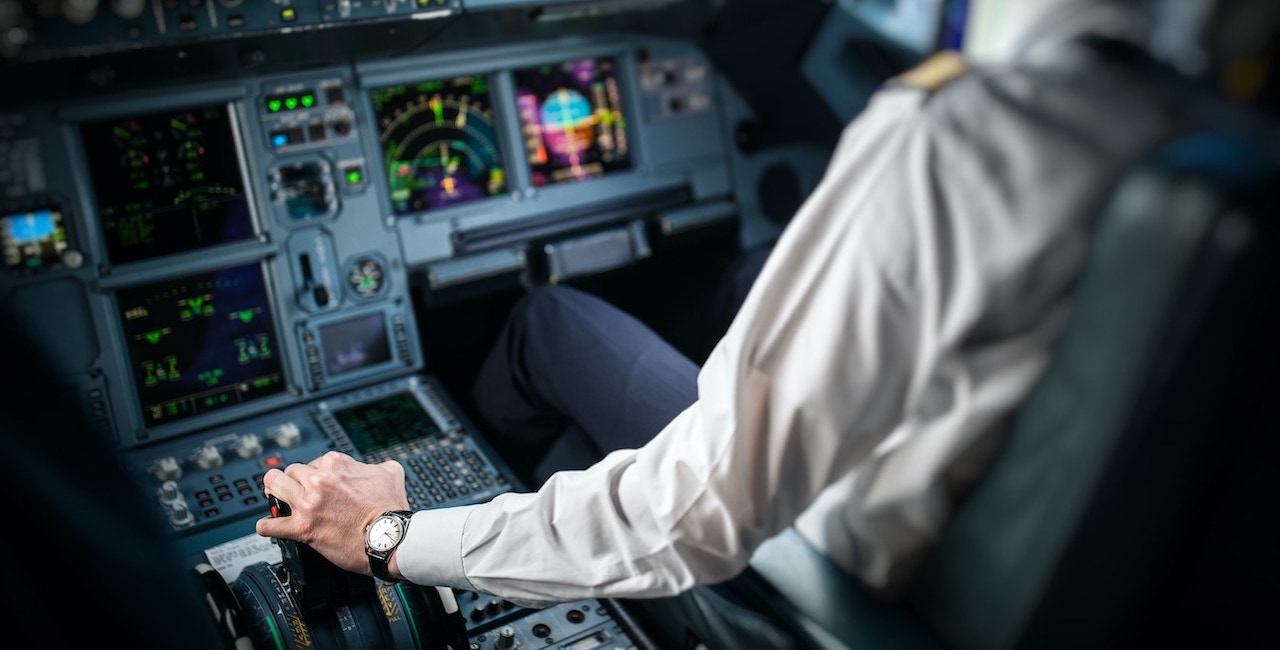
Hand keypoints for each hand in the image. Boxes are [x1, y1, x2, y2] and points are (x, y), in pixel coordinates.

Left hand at [256, 451, 409, 576]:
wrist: (389, 538)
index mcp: (336, 464)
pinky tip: (270, 526)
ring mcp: (309, 504)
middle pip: (290, 471)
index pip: (313, 461)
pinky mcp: (302, 528)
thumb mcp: (391, 473)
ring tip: (275, 500)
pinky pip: (270, 525)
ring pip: (272, 486)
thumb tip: (378, 468)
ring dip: (272, 493)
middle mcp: (319, 480)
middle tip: (294, 491)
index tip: (317, 484)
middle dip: (292, 481)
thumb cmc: (391, 510)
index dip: (314, 473)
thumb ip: (379, 465)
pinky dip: (267, 526)